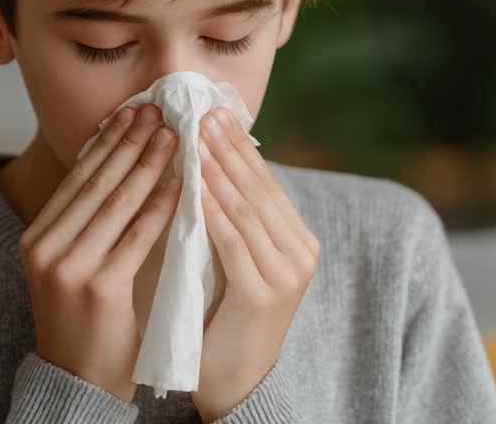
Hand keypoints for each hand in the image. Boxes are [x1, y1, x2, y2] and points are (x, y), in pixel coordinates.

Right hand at [17, 103, 180, 402]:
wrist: (79, 382)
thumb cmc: (86, 323)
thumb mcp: (73, 265)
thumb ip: (89, 224)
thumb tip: (121, 166)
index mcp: (37, 237)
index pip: (78, 178)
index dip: (107, 141)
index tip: (133, 112)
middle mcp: (46, 247)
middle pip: (96, 181)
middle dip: (130, 141)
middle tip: (159, 110)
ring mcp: (69, 266)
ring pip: (116, 201)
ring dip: (148, 161)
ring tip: (174, 134)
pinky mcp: (100, 286)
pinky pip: (138, 235)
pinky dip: (160, 204)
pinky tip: (181, 182)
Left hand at [191, 107, 319, 421]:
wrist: (235, 383)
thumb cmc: (224, 316)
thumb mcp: (235, 259)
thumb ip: (232, 219)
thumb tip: (209, 162)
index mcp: (297, 239)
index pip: (265, 182)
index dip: (239, 146)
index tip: (214, 113)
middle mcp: (300, 252)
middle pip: (259, 188)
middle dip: (228, 149)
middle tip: (201, 113)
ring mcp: (286, 274)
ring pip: (247, 211)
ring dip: (218, 172)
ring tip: (194, 140)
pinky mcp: (262, 296)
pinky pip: (235, 244)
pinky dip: (215, 213)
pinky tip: (196, 189)